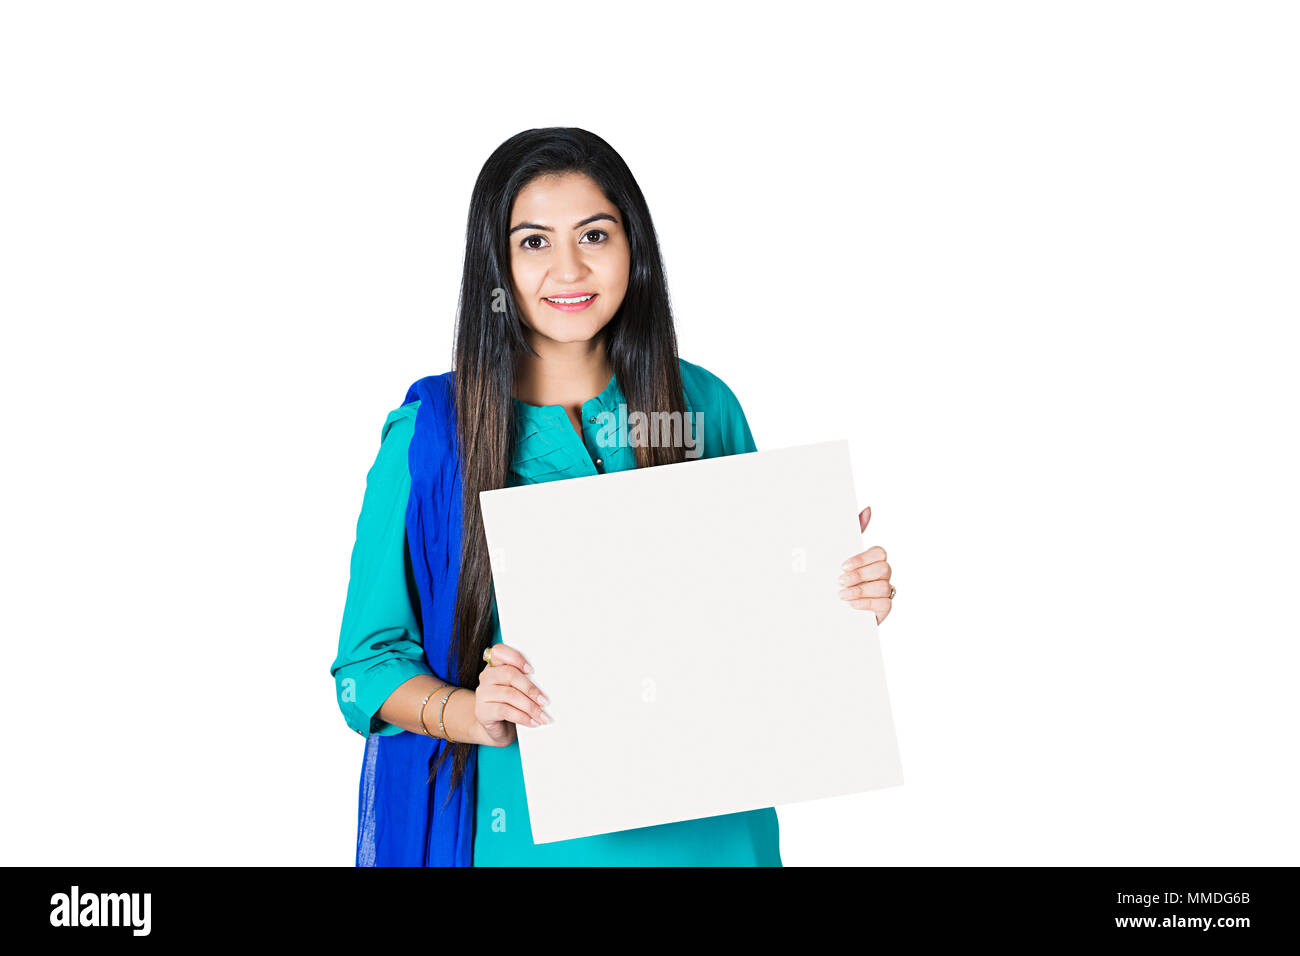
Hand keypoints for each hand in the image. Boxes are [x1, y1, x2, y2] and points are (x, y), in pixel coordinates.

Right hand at [474, 642, 550, 746]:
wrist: (498, 728)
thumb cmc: (513, 704)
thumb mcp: (518, 689)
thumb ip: (526, 680)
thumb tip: (547, 683)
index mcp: (496, 665)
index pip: (499, 651)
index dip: (516, 658)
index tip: (532, 670)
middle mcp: (486, 676)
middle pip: (509, 674)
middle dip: (530, 688)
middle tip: (545, 701)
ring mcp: (482, 693)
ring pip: (509, 694)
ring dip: (530, 707)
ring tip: (543, 716)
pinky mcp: (482, 711)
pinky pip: (505, 711)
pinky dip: (522, 717)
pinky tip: (533, 722)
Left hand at [838, 506, 893, 624]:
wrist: (827, 610)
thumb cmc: (837, 580)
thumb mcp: (838, 556)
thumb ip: (854, 533)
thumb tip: (867, 509)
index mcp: (872, 560)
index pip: (879, 552)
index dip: (862, 559)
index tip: (843, 566)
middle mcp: (881, 574)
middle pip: (883, 568)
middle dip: (860, 574)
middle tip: (840, 580)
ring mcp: (885, 591)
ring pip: (883, 586)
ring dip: (860, 590)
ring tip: (842, 594)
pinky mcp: (884, 608)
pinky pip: (884, 604)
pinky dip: (866, 603)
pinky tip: (851, 604)